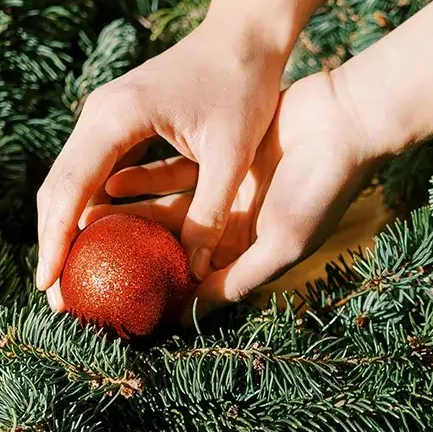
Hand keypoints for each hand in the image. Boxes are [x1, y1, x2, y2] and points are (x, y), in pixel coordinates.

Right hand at [36, 2, 292, 304]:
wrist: (244, 34)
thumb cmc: (242, 86)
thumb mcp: (230, 156)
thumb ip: (209, 213)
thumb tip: (191, 271)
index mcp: (117, 117)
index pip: (70, 189)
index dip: (55, 242)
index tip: (47, 285)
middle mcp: (99, 114)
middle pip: (58, 188)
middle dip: (53, 244)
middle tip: (56, 297)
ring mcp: (106, 116)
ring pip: (72, 181)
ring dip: (68, 229)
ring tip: (70, 278)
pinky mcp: (121, 123)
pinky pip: (94, 172)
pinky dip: (91, 209)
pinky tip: (98, 243)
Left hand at [84, 70, 388, 318]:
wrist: (345, 121)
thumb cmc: (321, 187)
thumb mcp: (281, 242)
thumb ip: (237, 276)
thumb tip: (188, 310)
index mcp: (248, 255)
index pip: (196, 286)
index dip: (160, 296)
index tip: (120, 307)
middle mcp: (233, 230)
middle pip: (173, 252)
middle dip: (133, 258)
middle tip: (89, 267)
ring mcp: (225, 194)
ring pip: (166, 213)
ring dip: (131, 217)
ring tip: (87, 225)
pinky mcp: (219, 160)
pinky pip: (171, 175)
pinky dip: (143, 180)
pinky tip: (110, 182)